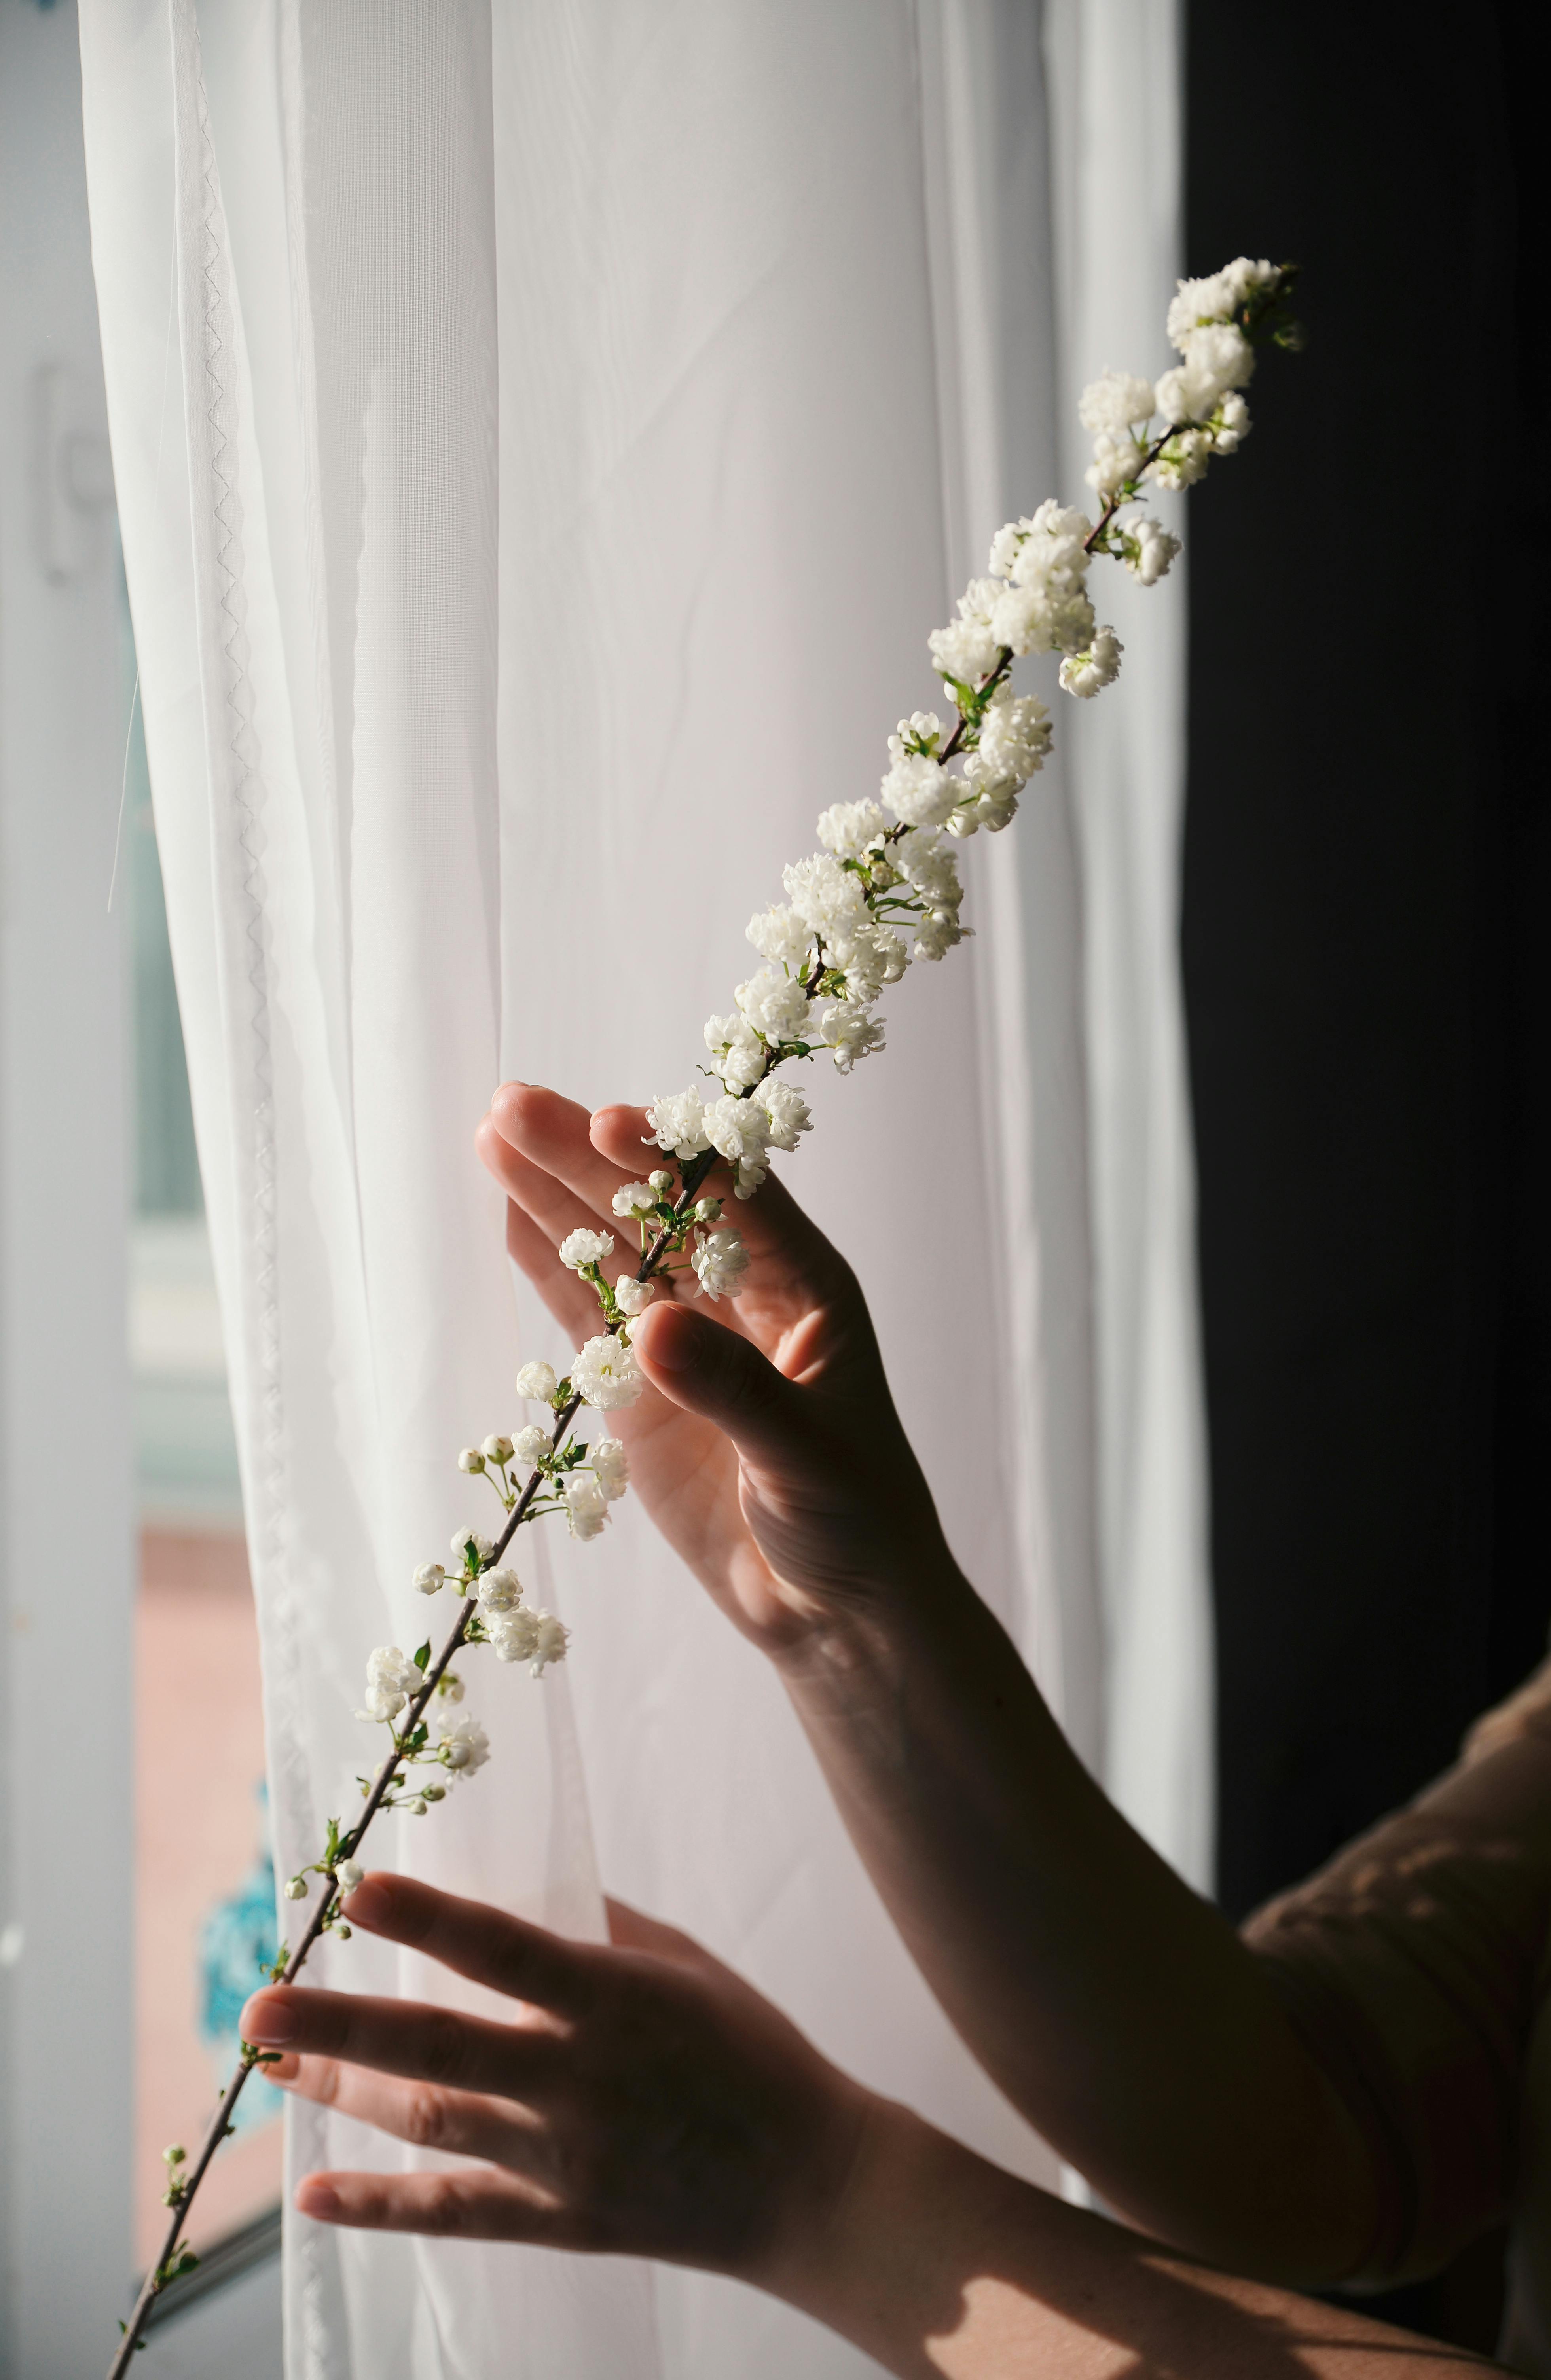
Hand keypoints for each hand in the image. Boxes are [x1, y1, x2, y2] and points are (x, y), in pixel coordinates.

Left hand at [241, 1873, 867, 2283]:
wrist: (811, 2184)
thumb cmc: (751, 2053)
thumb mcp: (688, 1967)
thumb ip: (602, 1929)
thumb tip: (524, 1885)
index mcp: (619, 2000)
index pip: (508, 1952)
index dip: (431, 1918)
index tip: (358, 1890)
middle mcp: (583, 2081)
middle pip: (444, 2048)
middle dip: (345, 2025)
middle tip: (258, 2006)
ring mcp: (568, 2160)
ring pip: (436, 2124)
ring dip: (348, 2094)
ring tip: (274, 2066)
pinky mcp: (564, 2220)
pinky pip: (459, 2213)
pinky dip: (382, 2207)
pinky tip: (316, 2195)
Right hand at [476, 1083, 955, 1651]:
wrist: (836, 1608)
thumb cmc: (856, 1518)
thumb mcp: (807, 1456)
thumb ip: (734, 1391)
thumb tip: (650, 1327)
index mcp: (804, 1287)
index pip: (733, 1199)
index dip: (669, 1158)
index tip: (607, 1125)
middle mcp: (741, 1295)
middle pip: (655, 1208)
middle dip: (587, 1157)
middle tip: (514, 1106)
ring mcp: (684, 1339)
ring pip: (611, 1249)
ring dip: (554, 1193)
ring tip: (494, 1133)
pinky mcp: (639, 1390)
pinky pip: (587, 1314)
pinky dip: (549, 1265)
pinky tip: (510, 1212)